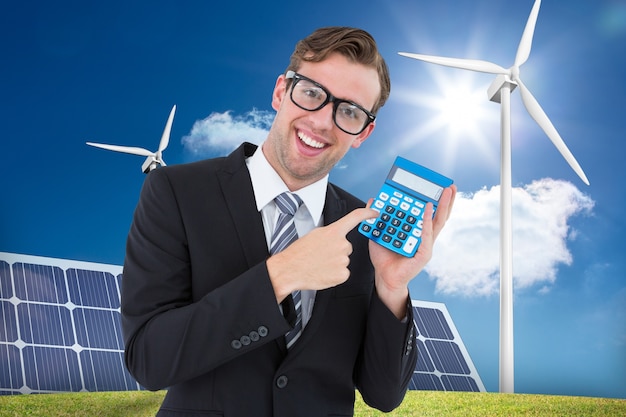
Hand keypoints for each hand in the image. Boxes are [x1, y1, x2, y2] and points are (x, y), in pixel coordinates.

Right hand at [267, 207, 378, 301]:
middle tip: (322, 254)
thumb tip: (337, 236)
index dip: (368, 214)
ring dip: (335, 262)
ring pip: (344, 260)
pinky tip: (324, 271)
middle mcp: (342, 244)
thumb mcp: (315, 234)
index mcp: (334, 232)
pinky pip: (343, 272)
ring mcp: (343, 260)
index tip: (375, 213)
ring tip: (319, 263)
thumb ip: (330, 233)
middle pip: (347, 246)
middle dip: (337, 250)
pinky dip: (335, 273)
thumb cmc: (299, 253)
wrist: (290, 270)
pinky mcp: (343, 274)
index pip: (356, 217)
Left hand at [369, 185, 456, 317]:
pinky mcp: (424, 253)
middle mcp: (424, 237)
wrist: (383, 276)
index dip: (435, 200)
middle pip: (439, 216)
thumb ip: (377, 217)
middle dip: (446, 200)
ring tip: (447, 193)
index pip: (429, 213)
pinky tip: (428, 210)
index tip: (439, 186)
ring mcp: (426, 245)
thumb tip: (374, 201)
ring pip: (438, 223)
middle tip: (450, 186)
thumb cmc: (384, 257)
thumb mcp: (379, 232)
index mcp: (416, 231)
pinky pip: (426, 235)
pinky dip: (427, 221)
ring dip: (443, 207)